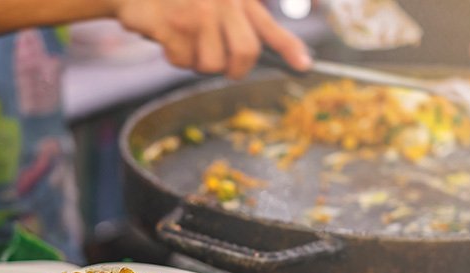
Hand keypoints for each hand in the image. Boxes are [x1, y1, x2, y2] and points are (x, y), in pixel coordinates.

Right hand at [113, 0, 311, 78]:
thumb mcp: (221, 0)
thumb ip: (246, 21)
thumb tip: (283, 59)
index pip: (269, 27)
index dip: (290, 48)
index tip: (305, 66)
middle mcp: (223, 2)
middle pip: (244, 54)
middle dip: (235, 69)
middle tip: (225, 68)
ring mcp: (198, 13)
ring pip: (211, 64)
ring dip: (197, 61)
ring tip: (184, 38)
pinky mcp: (173, 25)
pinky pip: (183, 62)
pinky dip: (173, 55)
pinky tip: (165, 35)